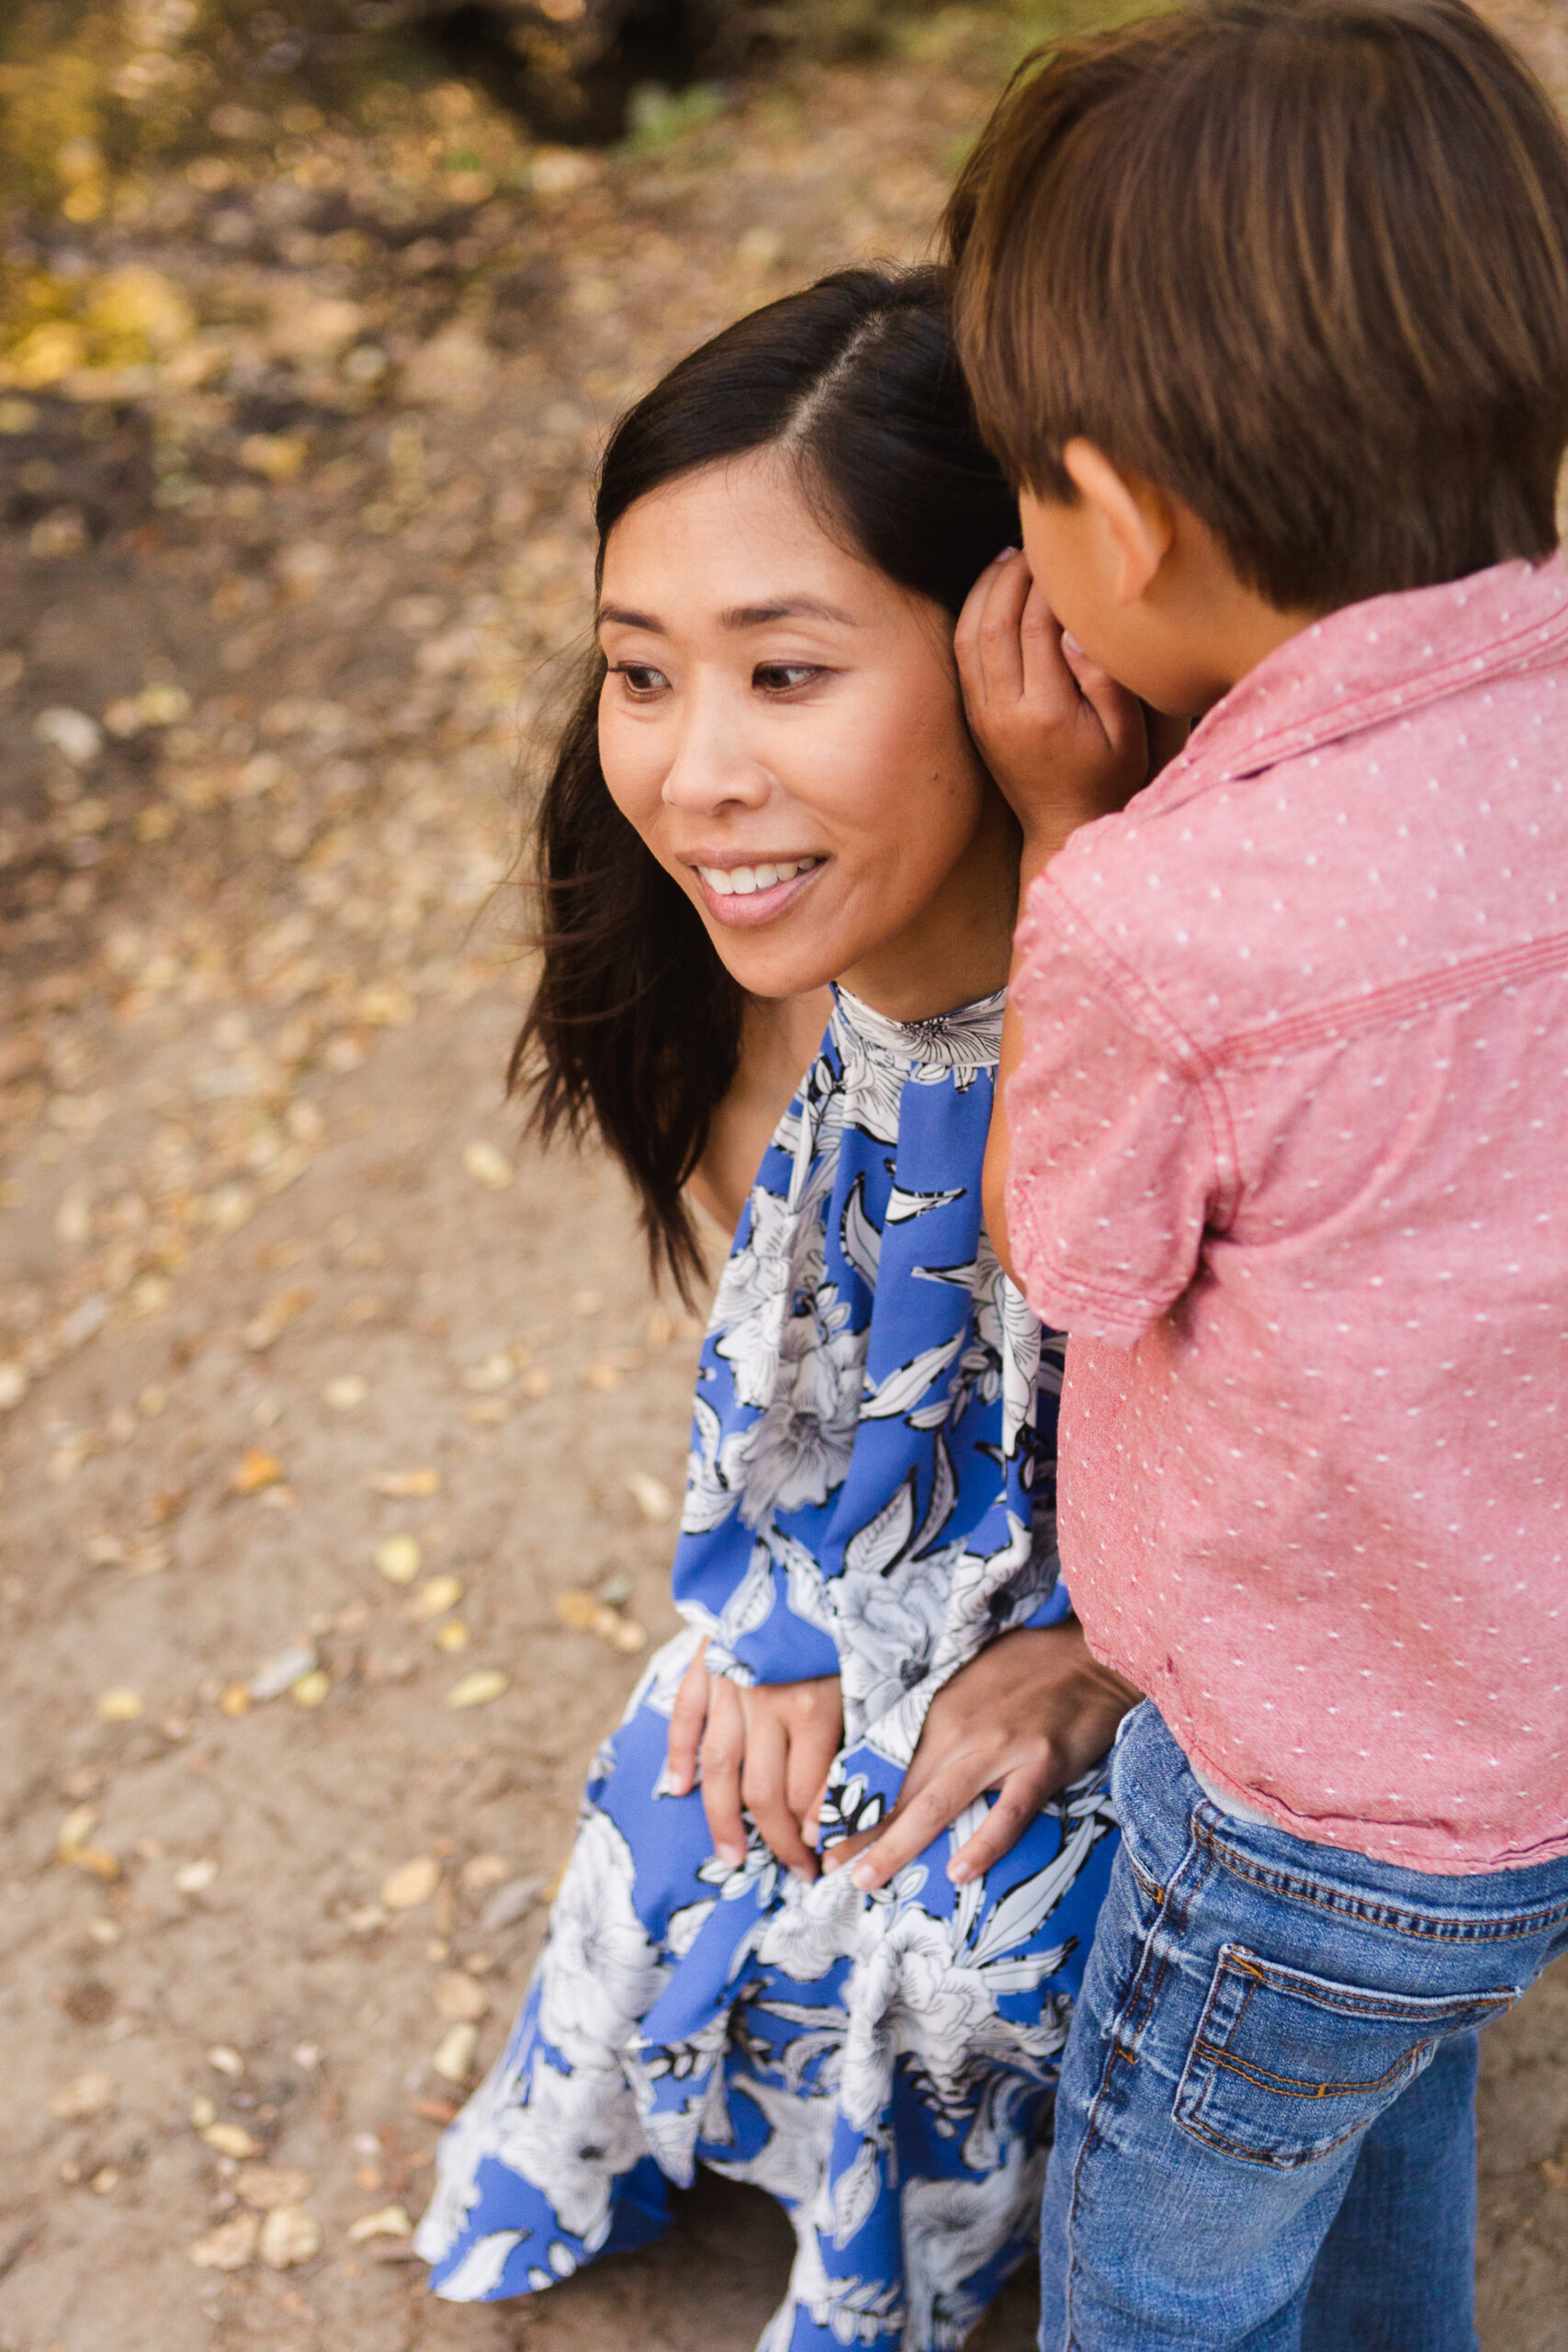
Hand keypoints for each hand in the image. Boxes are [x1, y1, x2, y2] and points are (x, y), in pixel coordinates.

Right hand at [667, 1642, 843, 1880]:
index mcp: (812, 1708)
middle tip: (795, 1870)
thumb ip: (855, 1738)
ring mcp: (730, 1685)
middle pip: (762, 1792)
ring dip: (723, 1819)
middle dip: (778, 1840)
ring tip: (732, 1856)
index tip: (824, 1857)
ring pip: (718, 1766)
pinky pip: (684, 1715)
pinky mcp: (706, 1663)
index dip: (813, 1834)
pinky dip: (678, 1753)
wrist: (804, 1550)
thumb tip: (842, 1806)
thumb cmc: (845, 1628)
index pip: (805, 1794)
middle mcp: (766, 1703)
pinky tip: (678, 1788)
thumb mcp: (866, 1681)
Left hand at [821, 1620, 1138, 1892]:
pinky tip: (960, 1873)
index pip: (884, 1762)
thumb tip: (905, 1761)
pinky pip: (1007, 1813)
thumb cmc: (1032, 1667)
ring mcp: (1000, 1747)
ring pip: (937, 1804)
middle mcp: (959, 1730)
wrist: (1093, 1653)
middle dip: (861, 1831)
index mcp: (939, 1710)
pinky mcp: (1041, 1763)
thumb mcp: (971, 1684)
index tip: (820, 1828)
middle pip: (900, 1789)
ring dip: (898, 1843)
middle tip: (828, 1866)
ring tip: (868, 1878)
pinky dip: (983, 1844)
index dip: (853, 1798)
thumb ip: (939, 1722)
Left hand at [956, 548, 1149, 870]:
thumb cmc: (1107, 779)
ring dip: (985, 590)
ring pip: (969, 635)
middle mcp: (1003, 712)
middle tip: (1032, 543)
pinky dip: (972, 616)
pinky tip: (991, 594)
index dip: (1047, 584)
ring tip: (1008, 559)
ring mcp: (982, 715)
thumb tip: (1081, 631)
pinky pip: (962, 655)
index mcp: (1045, 712)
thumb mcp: (1127, 736)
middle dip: (1011, 576)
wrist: (1063, 828)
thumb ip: (1106, 682)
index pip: (1037, 628)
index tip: (1064, 554)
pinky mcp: (973, 717)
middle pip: (995, 623)